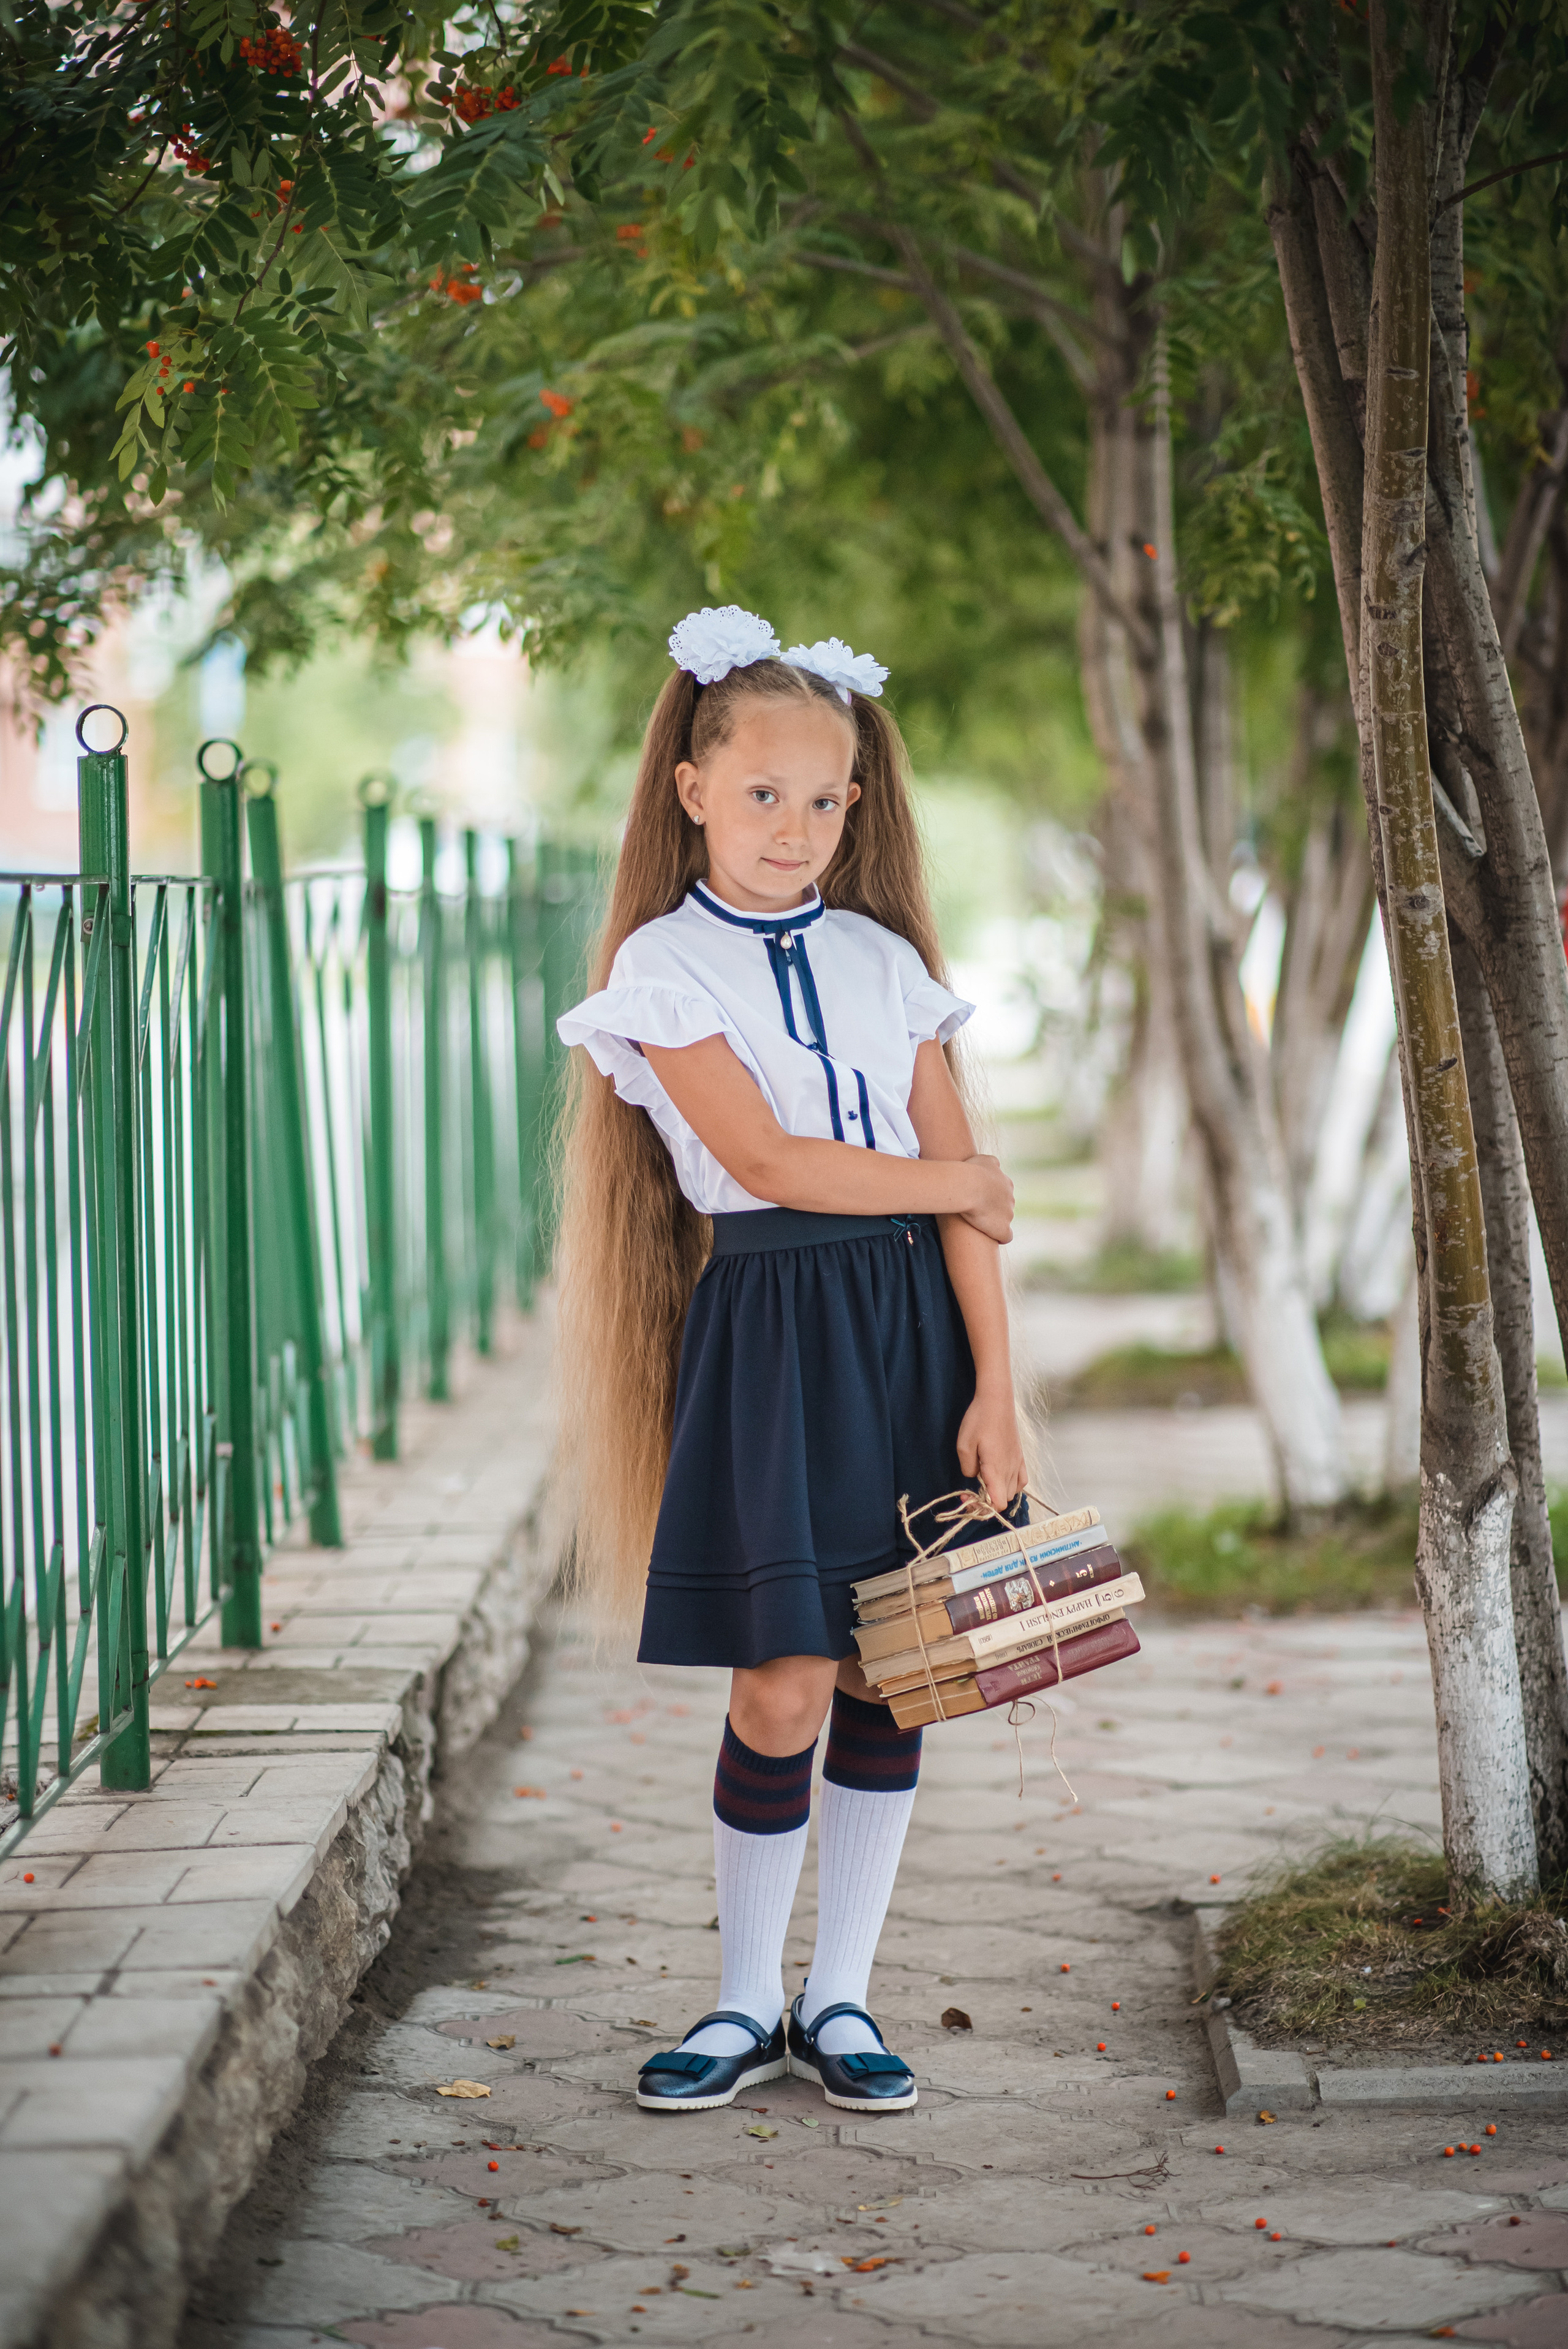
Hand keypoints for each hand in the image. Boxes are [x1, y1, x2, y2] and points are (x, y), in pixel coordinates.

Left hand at [956, 1389, 1027, 1512]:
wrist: (997, 1400)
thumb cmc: (978, 1420)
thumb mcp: (963, 1445)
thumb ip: (968, 1468)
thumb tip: (974, 1477)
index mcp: (996, 1469)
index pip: (998, 1503)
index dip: (983, 1508)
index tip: (968, 1498)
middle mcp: (1010, 1469)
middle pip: (1005, 1499)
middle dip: (988, 1501)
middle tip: (971, 1489)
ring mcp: (1017, 1462)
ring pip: (1013, 1491)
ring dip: (999, 1492)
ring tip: (985, 1481)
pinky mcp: (1020, 1456)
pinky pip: (1022, 1480)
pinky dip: (1013, 1485)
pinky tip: (1001, 1477)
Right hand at [961, 1154, 1013, 1243]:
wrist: (969, 1186)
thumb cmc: (972, 1171)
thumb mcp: (983, 1159)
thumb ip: (991, 1162)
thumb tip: (995, 1165)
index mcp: (1006, 1184)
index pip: (1002, 1192)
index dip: (990, 1196)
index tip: (978, 1198)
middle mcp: (1010, 1199)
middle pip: (1004, 1206)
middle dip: (994, 1209)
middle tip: (976, 1211)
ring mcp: (1008, 1214)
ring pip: (1004, 1220)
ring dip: (994, 1222)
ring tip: (980, 1225)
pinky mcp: (1002, 1229)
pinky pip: (1006, 1237)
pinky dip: (1000, 1237)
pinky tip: (992, 1238)